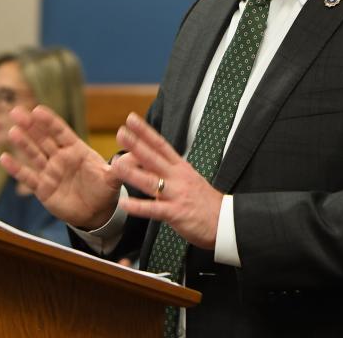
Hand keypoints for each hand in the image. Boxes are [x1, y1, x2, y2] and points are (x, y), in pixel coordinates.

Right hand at [0, 105, 121, 229]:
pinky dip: (16, 169)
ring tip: (11, 131)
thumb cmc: (105, 190)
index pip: (61, 132)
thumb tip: (134, 155)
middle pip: (43, 138)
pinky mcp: (43, 189)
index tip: (36, 109)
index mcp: (77, 150)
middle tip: (16, 111)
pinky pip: (28, 177)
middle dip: (30, 126)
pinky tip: (4, 158)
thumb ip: (122, 166)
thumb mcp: (114, 178)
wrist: (97, 213)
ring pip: (33, 155)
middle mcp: (61, 158)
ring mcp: (50, 172)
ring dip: (22, 143)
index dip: (49, 121)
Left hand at [112, 112, 223, 249]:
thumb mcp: (190, 180)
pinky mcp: (176, 213)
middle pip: (154, 158)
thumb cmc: (207, 203)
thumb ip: (172, 172)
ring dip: (132, 172)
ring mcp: (176, 194)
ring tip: (116, 164)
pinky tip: (125, 204)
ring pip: (150, 181)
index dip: (146, 132)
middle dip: (136, 145)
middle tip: (121, 132)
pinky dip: (139, 207)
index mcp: (181, 168)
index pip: (161, 145)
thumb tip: (153, 164)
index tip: (132, 120)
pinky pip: (154, 209)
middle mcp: (178, 177)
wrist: (227, 221)